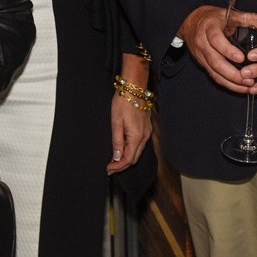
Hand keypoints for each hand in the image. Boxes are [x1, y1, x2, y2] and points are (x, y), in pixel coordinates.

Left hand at [108, 55, 151, 173]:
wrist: (134, 88)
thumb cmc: (123, 102)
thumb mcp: (116, 122)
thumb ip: (117, 142)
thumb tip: (117, 158)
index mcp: (136, 136)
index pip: (129, 159)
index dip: (118, 166)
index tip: (108, 169)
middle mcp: (145, 136)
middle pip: (135, 158)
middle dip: (122, 165)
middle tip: (110, 168)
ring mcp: (147, 132)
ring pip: (138, 151)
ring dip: (127, 158)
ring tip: (114, 161)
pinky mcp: (146, 128)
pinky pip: (140, 144)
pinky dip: (131, 150)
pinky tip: (123, 149)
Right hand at [177, 3, 255, 94]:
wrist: (191, 23)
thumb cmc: (212, 18)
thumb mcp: (229, 14)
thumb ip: (250, 18)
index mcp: (209, 28)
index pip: (216, 40)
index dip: (228, 50)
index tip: (242, 58)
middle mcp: (203, 43)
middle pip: (215, 61)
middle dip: (232, 73)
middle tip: (248, 79)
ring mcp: (202, 56)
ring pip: (214, 72)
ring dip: (231, 82)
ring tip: (248, 86)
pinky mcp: (204, 65)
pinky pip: (214, 77)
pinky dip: (228, 84)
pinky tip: (241, 88)